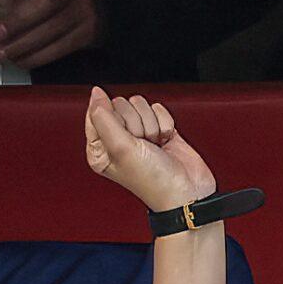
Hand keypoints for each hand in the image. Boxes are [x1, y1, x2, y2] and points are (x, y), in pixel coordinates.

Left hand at [0, 0, 101, 70]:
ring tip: (0, 53)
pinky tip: (19, 60)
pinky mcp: (88, 32)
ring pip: (52, 30)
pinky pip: (60, 48)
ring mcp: (84, 9)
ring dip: (22, 45)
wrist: (97, 0)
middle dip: (18, 20)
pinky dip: (36, 57)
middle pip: (47, 2)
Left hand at [84, 88, 216, 213]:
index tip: (124, 135)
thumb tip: (96, 93)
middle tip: (142, 145)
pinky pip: (158, 109)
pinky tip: (165, 142)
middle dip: (135, 123)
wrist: (187, 190)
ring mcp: (138, 135)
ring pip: (140, 104)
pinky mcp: (158, 129)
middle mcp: (116, 141)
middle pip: (120, 105)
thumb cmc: (152, 179)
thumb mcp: (120, 148)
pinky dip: (165, 124)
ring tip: (154, 146)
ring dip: (151, 125)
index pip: (97, 113)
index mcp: (99, 149)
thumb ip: (104, 118)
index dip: (113, 119)